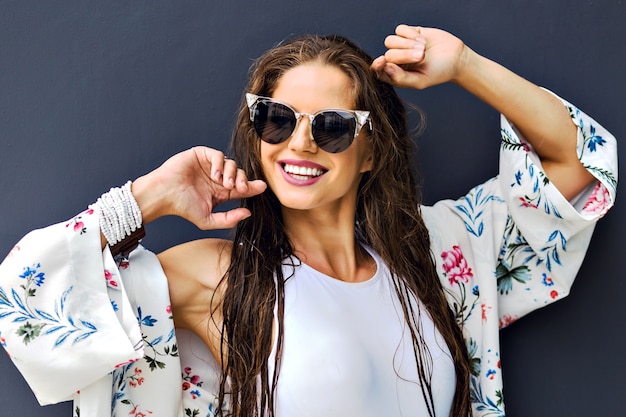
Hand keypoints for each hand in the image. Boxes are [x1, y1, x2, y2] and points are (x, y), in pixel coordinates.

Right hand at [132, 146, 266, 229]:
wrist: (164, 195)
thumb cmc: (182, 207)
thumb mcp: (208, 220)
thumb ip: (228, 219)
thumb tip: (248, 214)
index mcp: (220, 192)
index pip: (241, 188)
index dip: (253, 187)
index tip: (262, 187)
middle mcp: (217, 178)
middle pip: (239, 175)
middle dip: (243, 181)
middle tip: (240, 188)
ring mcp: (210, 166)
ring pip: (231, 164)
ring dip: (231, 173)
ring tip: (223, 184)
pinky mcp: (201, 155)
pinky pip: (218, 155)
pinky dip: (219, 164)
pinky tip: (214, 175)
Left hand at [371, 24, 468, 89]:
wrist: (456, 58)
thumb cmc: (438, 72)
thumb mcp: (420, 81)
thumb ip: (400, 78)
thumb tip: (385, 68)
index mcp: (395, 75)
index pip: (379, 71)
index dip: (378, 66)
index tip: (382, 61)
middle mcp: (396, 61)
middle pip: (388, 54)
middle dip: (404, 55)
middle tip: (422, 57)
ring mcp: (401, 46)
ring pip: (390, 41)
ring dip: (407, 44)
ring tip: (423, 49)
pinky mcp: (408, 33)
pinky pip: (400, 30)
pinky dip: (410, 34)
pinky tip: (422, 40)